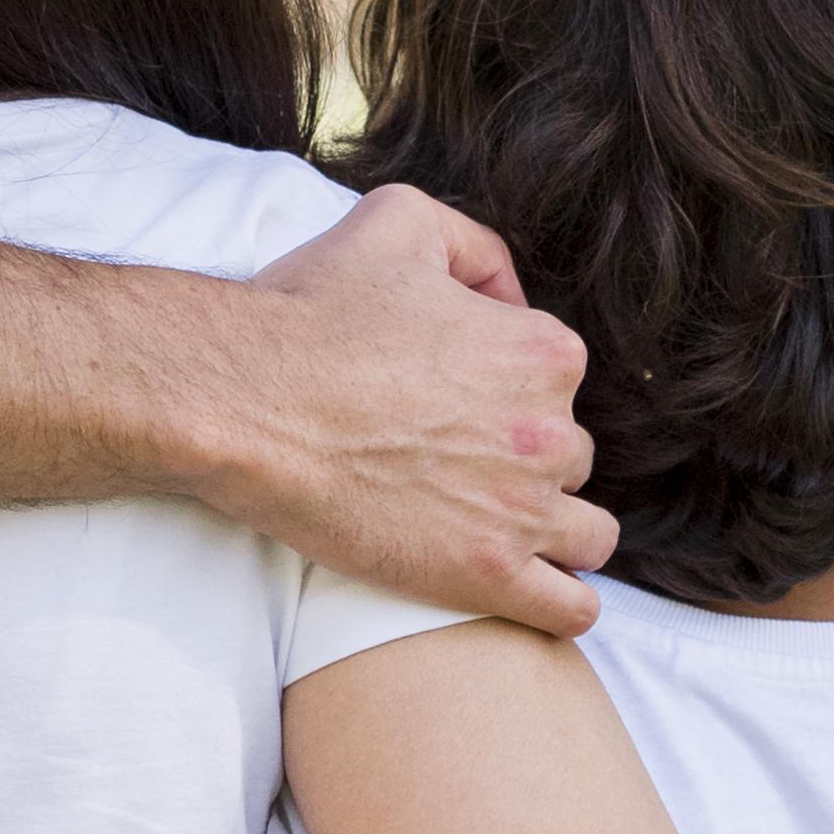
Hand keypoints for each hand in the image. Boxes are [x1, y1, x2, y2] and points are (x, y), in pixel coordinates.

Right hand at [207, 187, 609, 633]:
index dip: (508, 386)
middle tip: (453, 460)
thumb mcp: (397, 223)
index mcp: (543, 351)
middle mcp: (550, 432)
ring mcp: (523, 511)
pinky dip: (561, 603)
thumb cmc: (310, 314)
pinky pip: (571, 610)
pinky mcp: (488, 576)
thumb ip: (469, 244)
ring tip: (493, 526)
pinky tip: (524, 585)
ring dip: (552, 529)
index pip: (558, 379)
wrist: (246, 402)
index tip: (453, 398)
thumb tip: (504, 290)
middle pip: (570, 456)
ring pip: (587, 535)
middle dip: (526, 459)